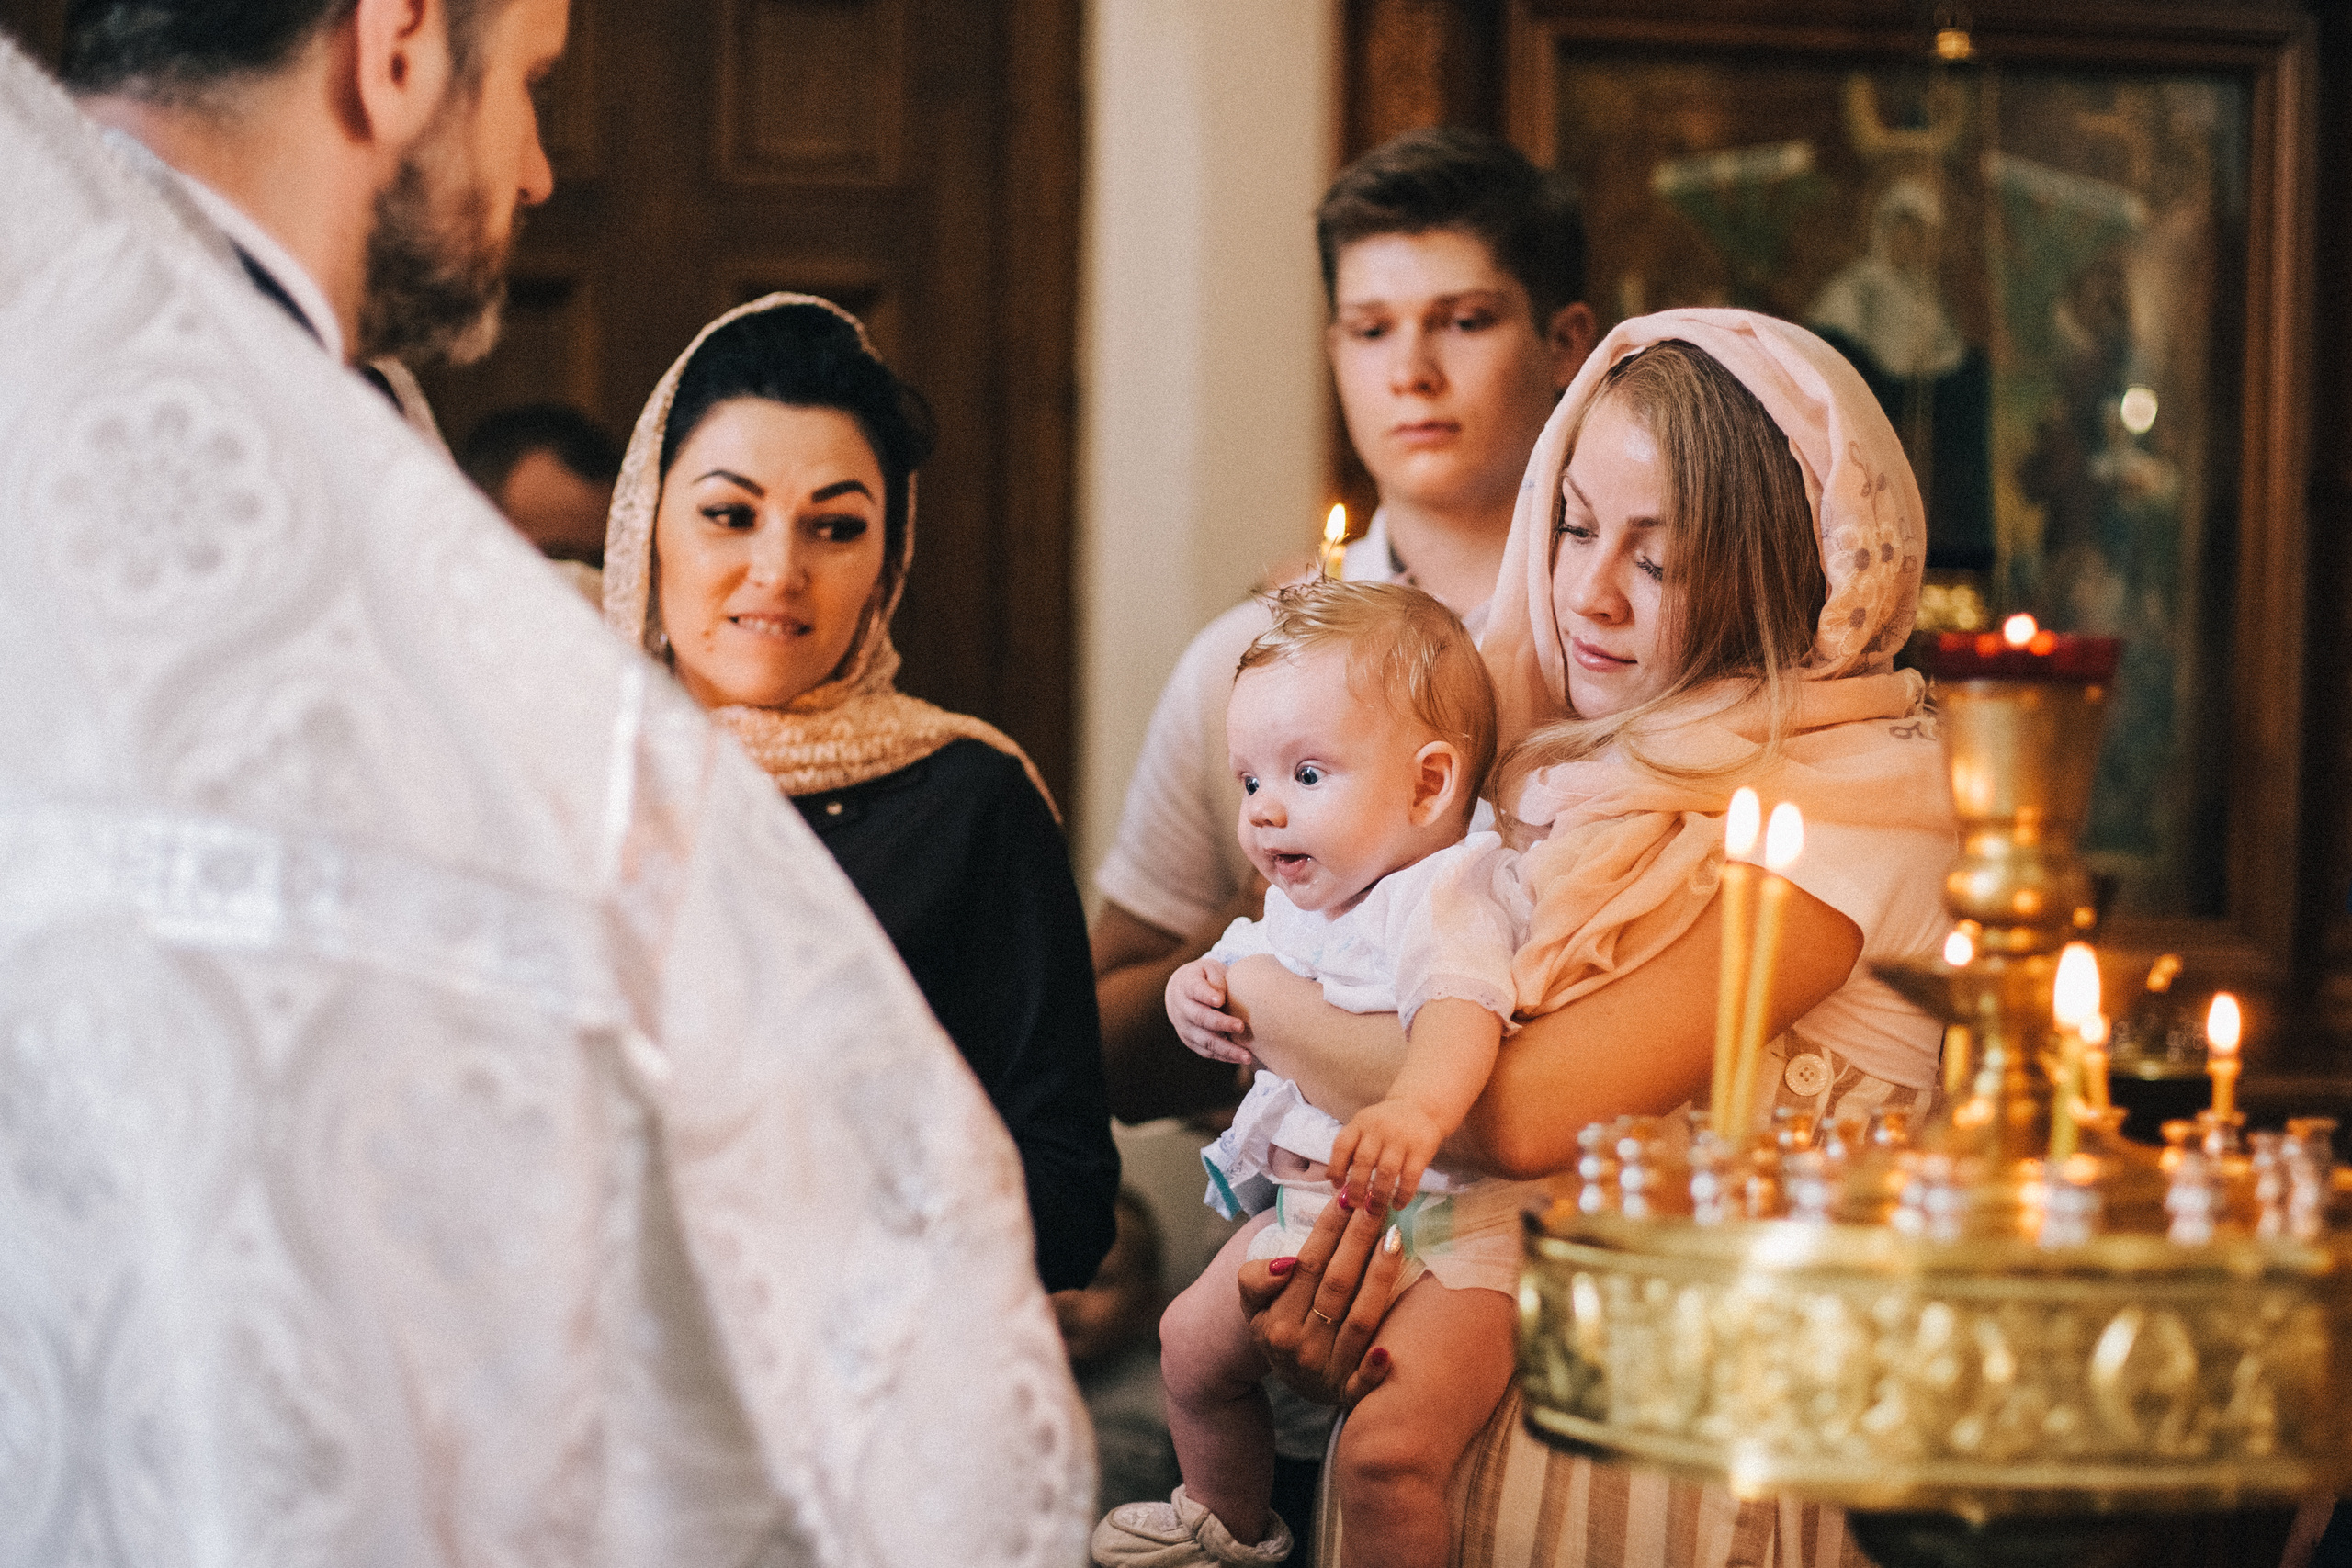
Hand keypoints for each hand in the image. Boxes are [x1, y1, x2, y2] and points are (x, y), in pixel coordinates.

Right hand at [1165, 956, 1252, 1062]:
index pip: (1195, 990)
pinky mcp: (1191, 1042)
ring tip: (1246, 1056)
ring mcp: (1185, 1028)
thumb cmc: (1204, 979)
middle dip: (1221, 1024)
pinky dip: (1224, 1056)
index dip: (1206, 995)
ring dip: (1226, 1049)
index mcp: (1187, 986)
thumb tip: (1220, 998)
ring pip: (1205, 1040)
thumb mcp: (1210, 970)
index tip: (1219, 1000)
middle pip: (1200, 1018)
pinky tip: (1240, 1058)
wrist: (1181, 991)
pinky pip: (1207, 1052)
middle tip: (1241, 1027)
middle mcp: (1182, 1009)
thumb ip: (1216, 980)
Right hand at [1236, 1197, 1404, 1407]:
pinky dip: (1373, 1370)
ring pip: (1359, 1319)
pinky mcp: (1349, 1394)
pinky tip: (1387, 1351)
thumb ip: (1255, 1280)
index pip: (1308, 1264)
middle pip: (1337, 1284)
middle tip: (1378, 1199)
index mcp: (1275, 1321)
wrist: (1289, 1381)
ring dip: (1380, 1277)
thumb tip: (1287, 1265)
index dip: (1329, 1228)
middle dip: (1359, 1238)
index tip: (1349, 1196)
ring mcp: (1327, 1373)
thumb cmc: (1278, 1326)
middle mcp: (1301, 1347)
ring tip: (1394, 1236)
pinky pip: (1363, 1385)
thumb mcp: (1252, 1304)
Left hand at [1326, 1098, 1444, 1209]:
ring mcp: (1401, 1139)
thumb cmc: (1386, 1123)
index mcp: (1360, 1123)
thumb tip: (1335, 1181)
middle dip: (1357, 1187)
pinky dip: (1403, 1195)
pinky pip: (1410, 1177)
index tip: (1337, 1185)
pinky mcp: (1421, 1150)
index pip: (1342, 1145)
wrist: (1421, 1107)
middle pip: (1363, 1161)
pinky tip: (1398, 1205)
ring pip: (1386, 1172)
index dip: (1336, 1167)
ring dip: (1379, 1195)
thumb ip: (1352, 1148)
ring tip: (1374, 1210)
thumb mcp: (1365, 1125)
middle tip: (1356, 1205)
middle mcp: (1379, 1129)